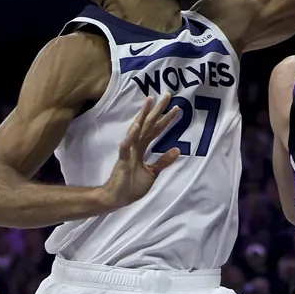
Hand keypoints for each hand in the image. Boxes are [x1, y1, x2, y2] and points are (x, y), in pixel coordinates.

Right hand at [98, 95, 180, 209]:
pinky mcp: (122, 160)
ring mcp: (128, 151)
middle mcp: (135, 146)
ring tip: (150, 101)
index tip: (177, 108)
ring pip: (137, 130)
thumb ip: (163, 161)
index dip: (166, 119)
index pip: (156, 130)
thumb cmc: (132, 186)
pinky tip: (136, 126)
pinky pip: (126, 146)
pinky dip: (131, 136)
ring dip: (143, 115)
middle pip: (148, 124)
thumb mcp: (152, 173)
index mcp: (142, 148)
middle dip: (158, 110)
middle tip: (168, 95)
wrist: (117, 199)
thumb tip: (177, 149)